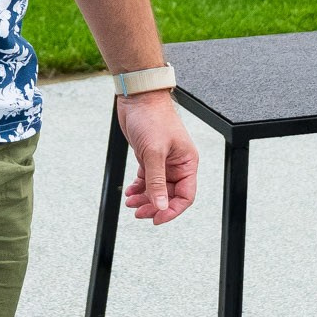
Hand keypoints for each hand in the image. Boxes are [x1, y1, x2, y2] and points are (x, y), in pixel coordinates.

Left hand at [118, 92, 197, 225]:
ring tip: (130, 202)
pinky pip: (147, 180)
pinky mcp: (149, 157)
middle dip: (154, 205)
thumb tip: (161, 205)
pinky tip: (129, 191)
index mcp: (187, 163)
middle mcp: (177, 164)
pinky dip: (138, 188)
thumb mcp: (153, 152)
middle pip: (169, 195)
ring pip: (156, 189)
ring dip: (144, 198)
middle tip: (138, 212)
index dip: (172, 210)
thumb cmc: (152, 118)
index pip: (186, 196)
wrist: (138, 97)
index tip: (156, 218)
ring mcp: (163, 162)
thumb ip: (156, 181)